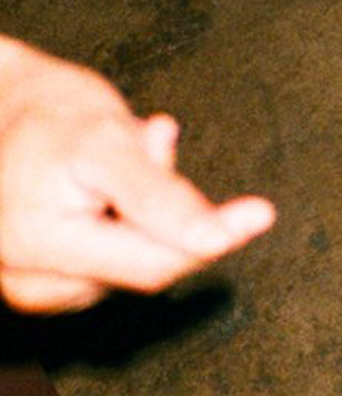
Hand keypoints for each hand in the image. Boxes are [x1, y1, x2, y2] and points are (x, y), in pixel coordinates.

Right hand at [0, 38, 275, 312]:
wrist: (1, 108)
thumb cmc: (48, 116)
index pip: (153, 265)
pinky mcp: (50, 283)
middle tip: (151, 139)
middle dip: (164, 211)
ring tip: (113, 166)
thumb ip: (159, 195)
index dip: (212, 238)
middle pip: (146, 264)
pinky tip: (105, 193)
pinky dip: (127, 224)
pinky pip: (116, 260)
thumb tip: (218, 238)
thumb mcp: (105, 140)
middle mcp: (31, 282)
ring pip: (134, 260)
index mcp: (38, 249)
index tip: (262, 213)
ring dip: (145, 215)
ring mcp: (38, 286)